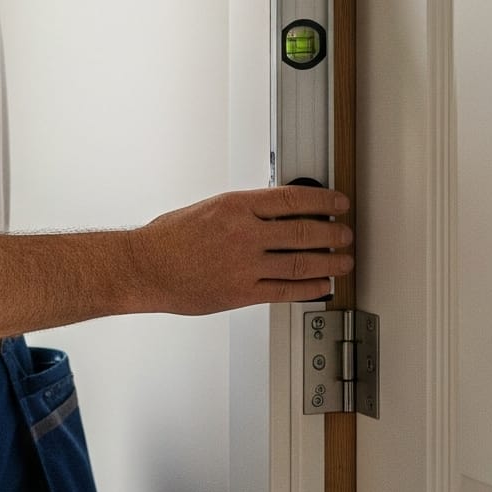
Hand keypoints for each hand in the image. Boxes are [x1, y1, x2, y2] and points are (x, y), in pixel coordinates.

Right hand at [132, 186, 352, 312]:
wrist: (146, 267)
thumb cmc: (170, 237)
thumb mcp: (210, 208)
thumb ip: (244, 212)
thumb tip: (275, 214)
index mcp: (237, 206)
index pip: (292, 198)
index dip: (322, 200)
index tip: (338, 203)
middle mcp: (244, 233)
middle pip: (302, 231)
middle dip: (331, 233)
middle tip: (346, 234)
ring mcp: (244, 264)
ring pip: (299, 262)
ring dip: (328, 262)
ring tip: (344, 261)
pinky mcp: (241, 292)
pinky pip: (284, 291)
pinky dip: (308, 289)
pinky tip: (322, 286)